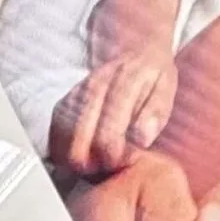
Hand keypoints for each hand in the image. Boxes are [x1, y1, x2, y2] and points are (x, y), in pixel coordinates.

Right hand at [52, 0, 182, 176]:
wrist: (135, 53)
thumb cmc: (152, 79)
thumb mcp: (165, 91)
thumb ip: (155, 114)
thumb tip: (141, 138)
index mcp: (122, 84)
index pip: (108, 138)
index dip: (115, 159)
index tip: (125, 160)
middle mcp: (93, 87)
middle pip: (79, 148)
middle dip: (94, 166)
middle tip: (110, 165)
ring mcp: (73, 96)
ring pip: (63, 149)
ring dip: (79, 163)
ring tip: (99, 160)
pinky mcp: (61, 106)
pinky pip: (54, 142)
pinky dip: (65, 155)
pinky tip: (84, 153)